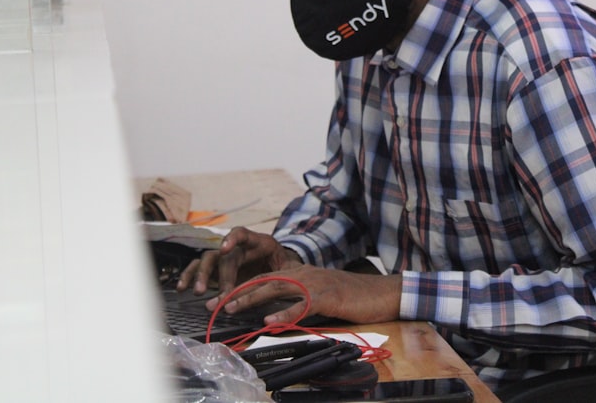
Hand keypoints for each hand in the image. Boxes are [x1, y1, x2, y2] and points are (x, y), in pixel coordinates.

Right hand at [176, 227, 299, 297]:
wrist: (277, 265)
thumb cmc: (283, 264)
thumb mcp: (289, 266)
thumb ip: (287, 271)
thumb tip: (291, 280)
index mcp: (257, 242)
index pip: (242, 233)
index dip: (232, 239)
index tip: (224, 248)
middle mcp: (237, 247)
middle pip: (222, 255)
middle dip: (219, 274)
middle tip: (218, 291)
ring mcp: (225, 257)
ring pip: (207, 260)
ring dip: (200, 274)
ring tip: (198, 290)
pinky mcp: (216, 270)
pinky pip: (199, 270)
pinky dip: (190, 277)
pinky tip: (182, 287)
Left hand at [216, 264, 403, 325]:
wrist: (381, 292)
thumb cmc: (352, 296)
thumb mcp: (321, 293)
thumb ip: (298, 298)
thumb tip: (274, 313)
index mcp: (301, 272)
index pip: (265, 277)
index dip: (241, 287)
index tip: (220, 298)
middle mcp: (304, 273)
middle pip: (264, 281)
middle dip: (237, 292)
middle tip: (214, 305)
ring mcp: (315, 284)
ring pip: (277, 289)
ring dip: (251, 299)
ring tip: (231, 308)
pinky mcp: (327, 297)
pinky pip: (302, 306)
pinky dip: (284, 314)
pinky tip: (269, 322)